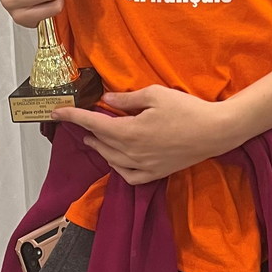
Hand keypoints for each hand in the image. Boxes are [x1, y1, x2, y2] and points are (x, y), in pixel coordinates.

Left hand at [52, 85, 238, 184]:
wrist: (215, 132)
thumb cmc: (186, 109)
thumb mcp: (155, 95)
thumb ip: (127, 99)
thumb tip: (106, 100)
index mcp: (129, 132)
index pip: (93, 124)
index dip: (73, 117)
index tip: (56, 112)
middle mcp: (132, 153)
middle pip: (100, 143)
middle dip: (86, 130)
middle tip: (79, 120)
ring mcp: (144, 167)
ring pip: (111, 160)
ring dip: (100, 147)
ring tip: (94, 137)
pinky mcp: (156, 174)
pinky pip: (128, 176)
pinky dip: (117, 167)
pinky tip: (116, 159)